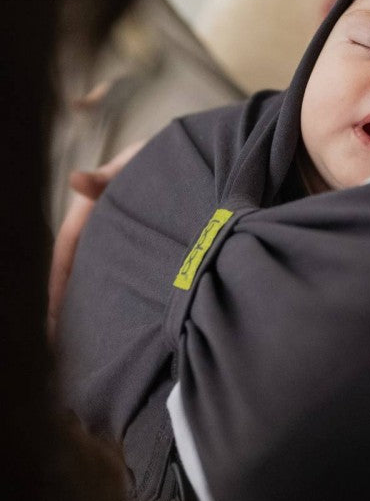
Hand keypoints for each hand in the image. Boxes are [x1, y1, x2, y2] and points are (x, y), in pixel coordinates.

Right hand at [48, 141, 143, 341]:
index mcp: (89, 212)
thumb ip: (106, 176)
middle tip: (61, 345)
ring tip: (85, 342)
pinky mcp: (141, 245)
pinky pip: (125, 272)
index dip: (57, 286)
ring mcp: (120, 238)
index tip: (52, 317)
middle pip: (79, 271)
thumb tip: (76, 180)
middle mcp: (100, 228)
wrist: (185, 155)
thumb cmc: (153, 157)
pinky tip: (120, 319)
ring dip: (91, 304)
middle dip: (67, 306)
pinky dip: (116, 294)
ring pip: (100, 275)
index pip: (66, 253)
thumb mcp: (131, 164)